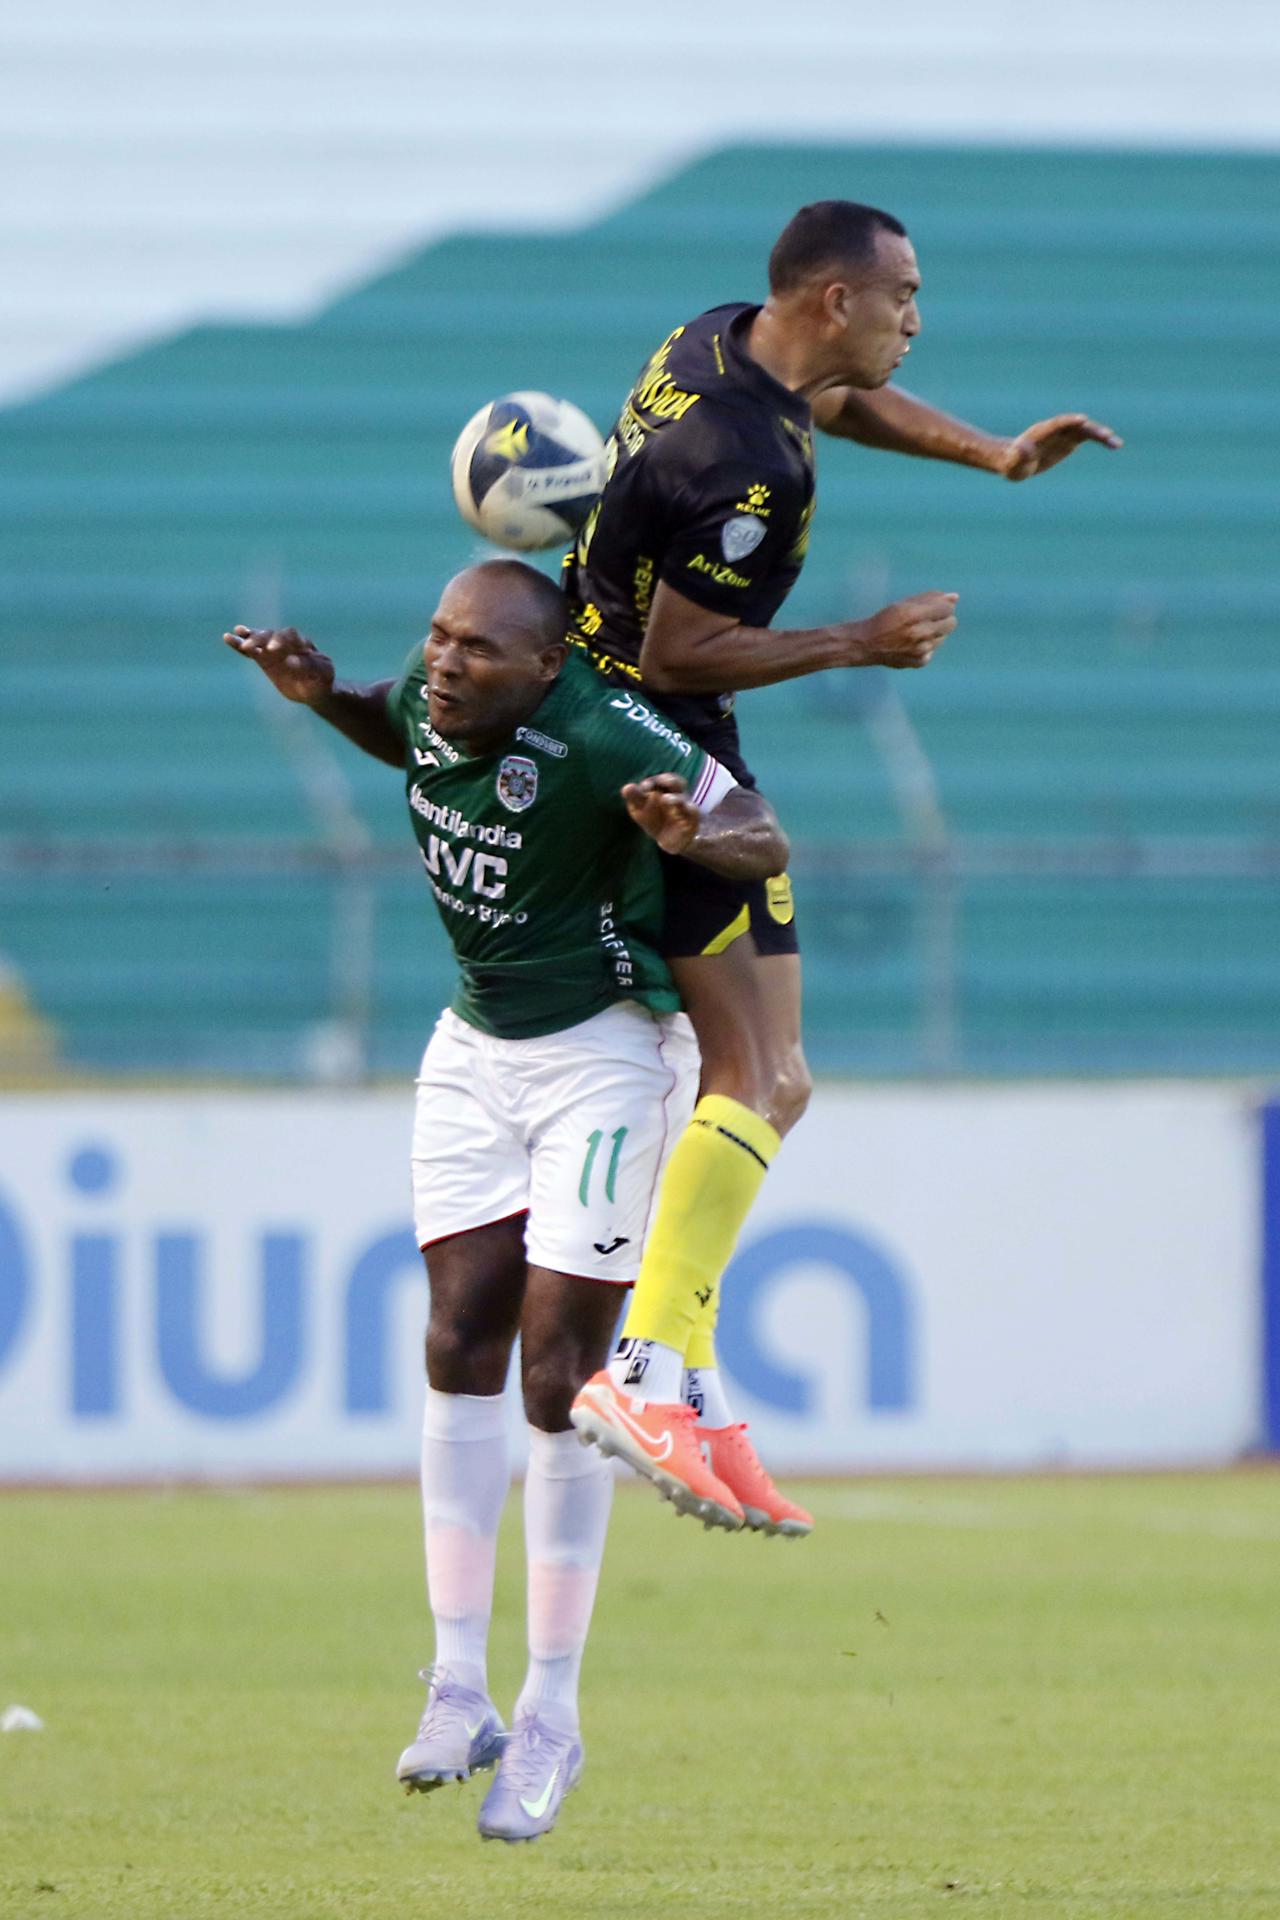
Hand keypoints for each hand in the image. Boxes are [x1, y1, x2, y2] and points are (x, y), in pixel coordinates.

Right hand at [222, 625, 335, 702]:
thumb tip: (292, 661)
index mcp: (302, 644)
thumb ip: (310, 667)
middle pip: (272, 635)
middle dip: (261, 638)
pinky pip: (250, 651)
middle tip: (251, 646)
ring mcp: (274, 650)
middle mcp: (287, 643)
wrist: (315, 690)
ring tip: (235, 633)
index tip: (274, 650)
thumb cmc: (322, 680)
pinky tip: (228, 638)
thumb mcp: (322, 674)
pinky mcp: (264, 659)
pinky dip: (239, 645)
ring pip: (259, 640)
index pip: (290, 636)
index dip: (281, 640)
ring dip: (248, 637)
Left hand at [621, 772, 698, 853]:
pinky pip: (692, 814)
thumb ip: (635, 798)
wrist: (669, 841)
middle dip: (669, 780)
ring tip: (665, 799)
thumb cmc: (654, 819)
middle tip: (659, 781)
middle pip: (678, 782)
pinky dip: (687, 812)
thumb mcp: (640, 809)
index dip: (653, 782)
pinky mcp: (691, 821)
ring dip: (675, 798)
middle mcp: (677, 796)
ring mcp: (685, 808)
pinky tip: (678, 813)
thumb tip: (626, 787)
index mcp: (664, 790)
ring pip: (684, 800)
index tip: (643, 787)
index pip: (660, 781)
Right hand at [850, 591, 957, 669]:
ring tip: (916, 632)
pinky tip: (911, 645)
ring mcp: (921, 650)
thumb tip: (955, 597)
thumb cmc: (885, 619)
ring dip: (934, 633)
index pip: (948, 608)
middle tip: (927, 619)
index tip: (934, 607)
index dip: (943, 605)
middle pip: (951, 623)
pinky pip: (932, 652)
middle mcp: (920, 633)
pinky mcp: (919, 662)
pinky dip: (925, 648)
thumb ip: (930, 598)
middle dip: (942, 619)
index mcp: (915, 615)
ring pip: (943, 638)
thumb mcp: (905, 603)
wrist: (867, 644)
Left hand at [998, 413, 1121, 480]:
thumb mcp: (1013, 462)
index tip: (1083, 420)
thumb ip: (1018, 456)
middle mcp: (1055, 429)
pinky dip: (1101, 440)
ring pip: (1086, 430)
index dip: (1069, 421)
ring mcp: (1064, 433)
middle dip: (1090, 429)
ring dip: (1101, 435)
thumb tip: (1024, 450)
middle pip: (1076, 426)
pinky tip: (1115, 445)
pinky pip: (1089, 437)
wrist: (1016, 461)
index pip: (1057, 424)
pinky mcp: (1071, 440)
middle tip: (1106, 435)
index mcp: (1040, 432)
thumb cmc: (1012, 463)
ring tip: (1117, 444)